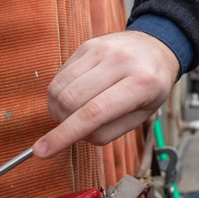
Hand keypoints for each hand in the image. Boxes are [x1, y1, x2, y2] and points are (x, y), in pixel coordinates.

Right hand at [34, 30, 180, 157]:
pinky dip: (60, 94)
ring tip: (73, 114)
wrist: (156, 47)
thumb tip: (77, 135)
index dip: (65, 135)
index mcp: (142, 83)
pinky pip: (60, 75)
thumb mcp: (143, 114)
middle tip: (72, 128)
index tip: (41, 152)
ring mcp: (102, 49)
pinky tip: (76, 96)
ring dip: (57, 109)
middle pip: (70, 100)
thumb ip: (110, 131)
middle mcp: (121, 62)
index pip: (94, 112)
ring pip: (60, 88)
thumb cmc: (151, 86)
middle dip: (62, 123)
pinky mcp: (88, 45)